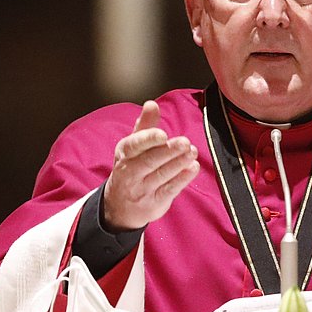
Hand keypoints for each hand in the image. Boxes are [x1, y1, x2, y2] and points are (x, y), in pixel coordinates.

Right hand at [101, 100, 199, 231]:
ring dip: (179, 163)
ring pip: (162, 175)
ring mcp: (142, 190)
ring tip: (192, 151)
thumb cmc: (130, 169)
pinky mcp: (154, 203)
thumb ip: (144, 127)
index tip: (163, 134)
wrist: (119, 208)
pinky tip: (193, 168)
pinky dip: (182, 179)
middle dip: (168, 151)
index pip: (134, 145)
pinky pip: (170, 190)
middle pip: (150, 161)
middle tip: (185, 142)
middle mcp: (130, 173)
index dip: (148, 139)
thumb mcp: (132, 148)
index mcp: (124, 154)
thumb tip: (151, 104)